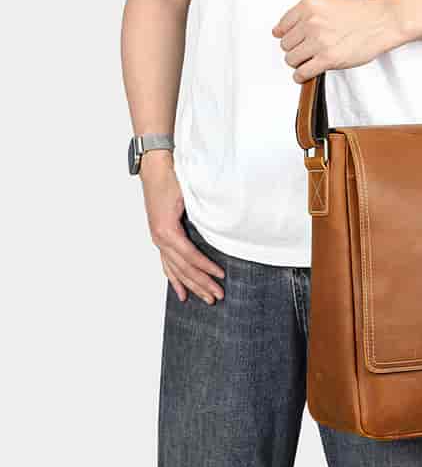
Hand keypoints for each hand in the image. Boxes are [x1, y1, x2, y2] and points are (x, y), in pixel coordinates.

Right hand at [140, 152, 224, 304]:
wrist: (156, 168)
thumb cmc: (172, 179)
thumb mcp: (189, 196)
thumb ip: (200, 215)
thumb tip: (219, 228)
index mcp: (167, 231)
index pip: (190, 256)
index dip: (206, 267)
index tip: (221, 275)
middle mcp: (160, 238)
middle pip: (183, 268)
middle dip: (201, 283)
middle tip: (217, 296)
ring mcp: (158, 239)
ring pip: (175, 269)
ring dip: (191, 285)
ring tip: (206, 298)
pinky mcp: (160, 237)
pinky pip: (167, 263)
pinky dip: (174, 278)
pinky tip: (181, 292)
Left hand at [273, 0, 406, 81]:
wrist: (382, 21)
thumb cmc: (361, 13)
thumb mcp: (328, 2)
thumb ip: (306, 14)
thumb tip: (282, 29)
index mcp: (309, 6)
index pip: (282, 26)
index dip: (286, 35)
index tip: (289, 40)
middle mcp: (311, 22)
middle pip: (285, 44)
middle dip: (294, 49)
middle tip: (306, 50)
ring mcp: (319, 41)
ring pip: (291, 59)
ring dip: (298, 63)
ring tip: (308, 61)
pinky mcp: (327, 58)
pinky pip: (302, 72)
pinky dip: (300, 76)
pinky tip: (305, 74)